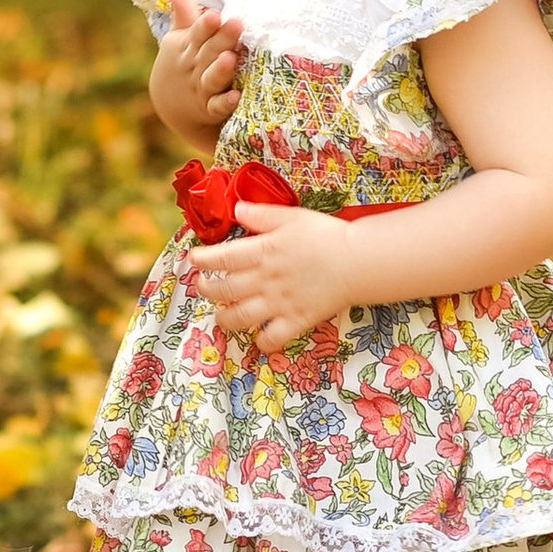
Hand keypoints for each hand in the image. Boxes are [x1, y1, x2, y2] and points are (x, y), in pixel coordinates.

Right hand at [151, 0, 243, 148]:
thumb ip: (183, 12)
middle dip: (222, 39)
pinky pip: (216, 107)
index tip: (214, 15)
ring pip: (211, 79)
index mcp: (187, 46)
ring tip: (230, 59)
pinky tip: (236, 97)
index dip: (205, 26)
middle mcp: (194, 66)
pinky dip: (224, 103)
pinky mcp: (209, 109)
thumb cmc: (182, 62)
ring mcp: (201, 88)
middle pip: (209, 51)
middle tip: (236, 24)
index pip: (197, 34)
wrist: (170, 106)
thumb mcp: (178, 38)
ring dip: (220, 70)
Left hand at [185, 205, 365, 352]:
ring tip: (221, 315)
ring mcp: (279, 303)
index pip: (220, 258)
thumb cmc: (325, 235)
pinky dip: (261, 342)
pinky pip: (272, 339)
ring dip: (224, 318)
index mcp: (262, 252)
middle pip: (222, 290)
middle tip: (204, 287)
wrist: (358, 261)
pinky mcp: (296, 321)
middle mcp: (265, 280)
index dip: (201, 260)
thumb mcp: (291, 216)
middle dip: (206, 290)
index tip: (194, 260)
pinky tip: (258, 336)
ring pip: (239, 318)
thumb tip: (236, 210)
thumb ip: (261, 214)